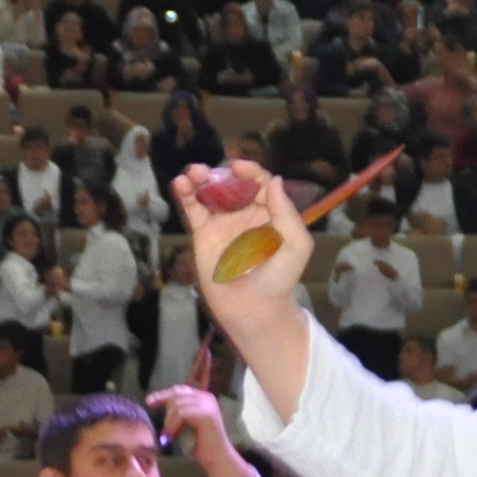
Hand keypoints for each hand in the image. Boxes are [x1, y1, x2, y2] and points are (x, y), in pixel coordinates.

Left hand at [152, 381, 231, 469]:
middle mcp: (207, 398)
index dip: (163, 395)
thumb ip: (180, 410)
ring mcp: (208, 405)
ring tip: (169, 436)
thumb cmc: (202, 445)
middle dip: (166, 412)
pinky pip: (181, 414)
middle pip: (177, 395)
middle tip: (164, 430)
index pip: (180, 390)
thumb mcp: (188, 423)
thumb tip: (161, 400)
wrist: (218, 460)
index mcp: (205, 398)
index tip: (149, 402)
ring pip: (177, 405)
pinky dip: (173, 426)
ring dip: (169, 422)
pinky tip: (171, 437)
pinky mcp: (205, 415)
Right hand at [181, 172, 317, 415]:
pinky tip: (180, 183)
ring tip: (193, 173)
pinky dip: (186, 194)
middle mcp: (245, 212)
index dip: (250, 171)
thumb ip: (287, 213)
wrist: (254, 309)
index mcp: (269, 211)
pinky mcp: (203, 233)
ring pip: (210, 191)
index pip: (259, 183)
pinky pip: (193, 209)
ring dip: (200, 178)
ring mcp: (223, 221)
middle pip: (231, 182)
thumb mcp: (296, 246)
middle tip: (210, 171)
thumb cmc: (279, 280)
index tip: (239, 167)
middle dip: (221, 172)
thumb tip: (274, 180)